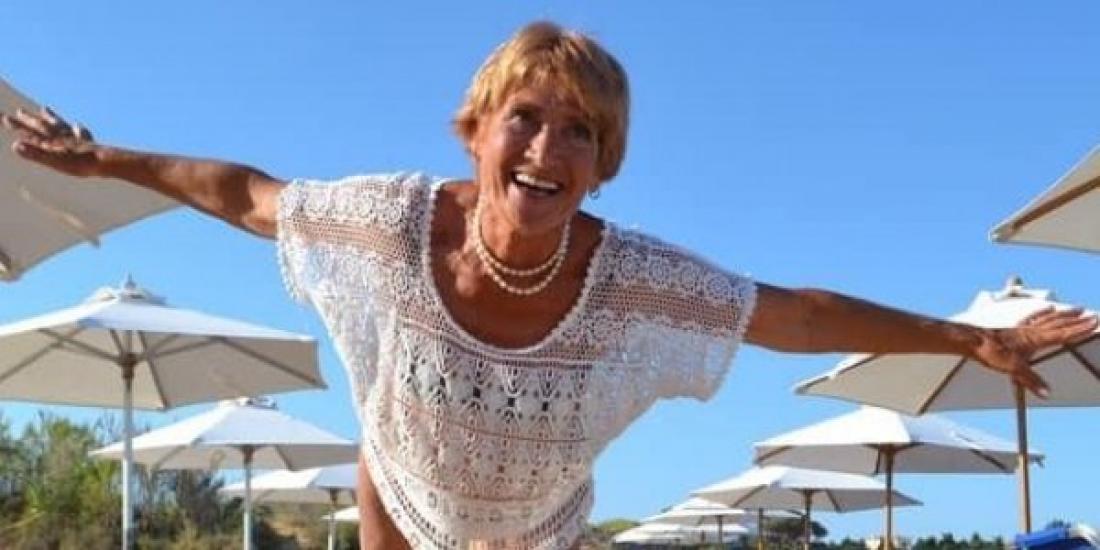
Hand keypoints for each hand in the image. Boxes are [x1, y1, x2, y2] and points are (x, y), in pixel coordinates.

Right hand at [2, 106, 101, 176]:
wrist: (106, 162)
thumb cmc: (80, 164)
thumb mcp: (54, 161)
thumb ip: (35, 154)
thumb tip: (15, 145)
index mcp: (53, 140)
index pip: (31, 132)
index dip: (17, 126)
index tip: (4, 117)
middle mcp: (63, 136)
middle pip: (44, 125)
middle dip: (31, 119)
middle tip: (20, 110)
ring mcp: (76, 138)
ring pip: (60, 124)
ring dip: (51, 117)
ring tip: (45, 108)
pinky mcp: (89, 143)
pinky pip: (80, 132)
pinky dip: (76, 128)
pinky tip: (77, 125)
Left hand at [972, 307, 1097, 397]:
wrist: (972, 341)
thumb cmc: (991, 352)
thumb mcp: (1013, 369)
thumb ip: (1031, 380)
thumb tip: (1047, 393)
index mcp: (1036, 339)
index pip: (1063, 334)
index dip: (1080, 329)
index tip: (1094, 323)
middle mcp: (1032, 331)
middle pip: (1059, 324)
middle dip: (1077, 320)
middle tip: (1092, 315)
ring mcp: (1023, 328)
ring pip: (1048, 319)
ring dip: (1063, 314)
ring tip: (1075, 309)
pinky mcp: (1014, 329)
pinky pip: (1032, 318)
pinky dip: (1041, 313)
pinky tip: (1046, 309)